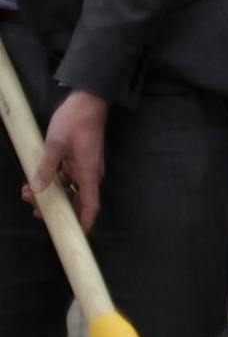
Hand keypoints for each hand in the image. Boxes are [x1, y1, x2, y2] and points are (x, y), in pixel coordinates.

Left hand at [24, 90, 108, 229]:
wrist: (88, 100)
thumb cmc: (75, 120)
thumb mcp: (55, 143)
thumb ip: (46, 168)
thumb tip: (37, 189)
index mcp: (88, 173)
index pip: (90, 205)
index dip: (85, 222)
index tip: (76, 236)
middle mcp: (89, 173)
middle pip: (76, 200)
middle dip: (55, 208)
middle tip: (33, 207)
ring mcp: (84, 167)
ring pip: (68, 189)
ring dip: (50, 194)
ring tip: (27, 191)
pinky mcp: (78, 160)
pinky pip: (66, 178)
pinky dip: (53, 182)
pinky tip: (36, 179)